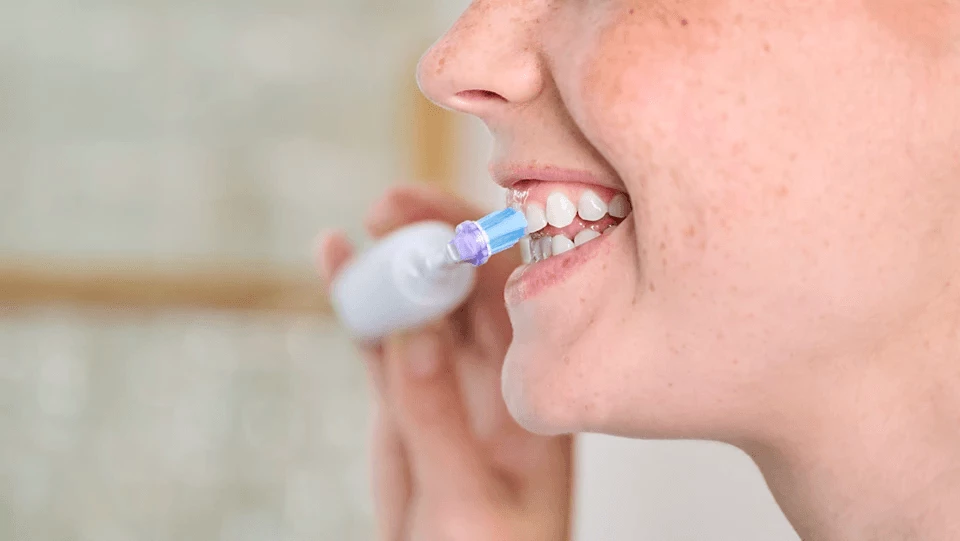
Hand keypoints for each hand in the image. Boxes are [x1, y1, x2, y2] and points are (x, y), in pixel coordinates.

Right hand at [316, 184, 573, 540]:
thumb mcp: (469, 499)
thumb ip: (438, 418)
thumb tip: (413, 331)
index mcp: (533, 390)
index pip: (514, 295)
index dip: (478, 245)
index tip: (437, 218)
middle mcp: (494, 374)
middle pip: (465, 283)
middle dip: (431, 238)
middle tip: (388, 208)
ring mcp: (445, 381)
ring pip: (419, 304)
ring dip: (391, 264)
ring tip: (356, 231)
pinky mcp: (403, 397)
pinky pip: (379, 339)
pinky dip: (356, 302)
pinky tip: (333, 261)